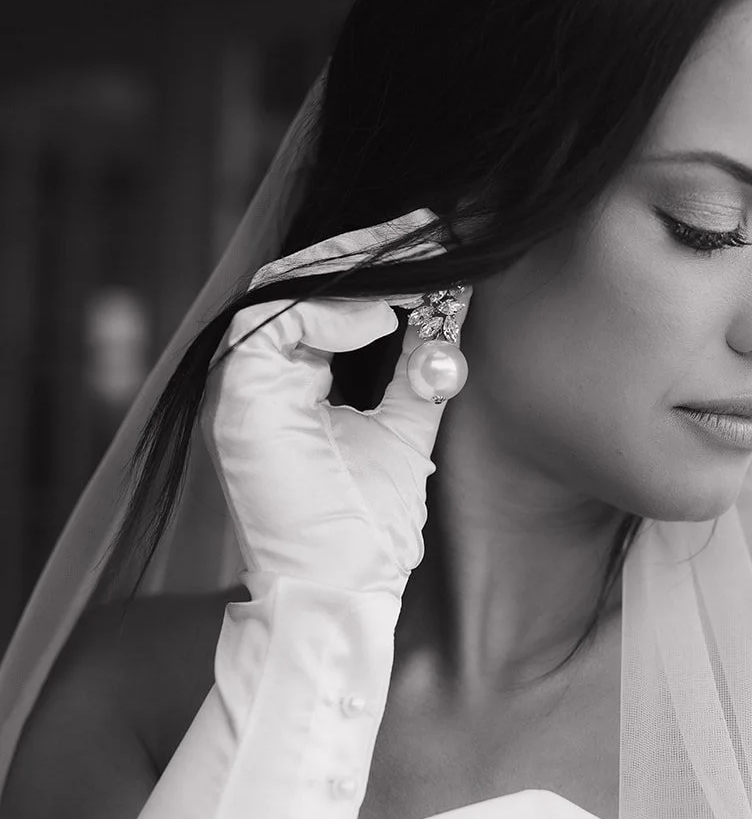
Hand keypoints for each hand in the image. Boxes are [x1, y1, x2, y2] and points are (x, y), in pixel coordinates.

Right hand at [201, 211, 470, 599]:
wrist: (343, 592)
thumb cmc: (368, 528)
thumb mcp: (403, 430)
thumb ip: (413, 372)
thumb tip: (448, 310)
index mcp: (283, 380)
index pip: (318, 294)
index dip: (374, 261)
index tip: (438, 237)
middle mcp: (252, 376)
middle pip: (297, 279)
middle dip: (368, 248)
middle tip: (433, 226)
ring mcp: (238, 386)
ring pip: (282, 289)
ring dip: (353, 270)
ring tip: (415, 266)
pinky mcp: (238, 399)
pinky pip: (276, 323)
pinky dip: (332, 313)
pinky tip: (383, 319)